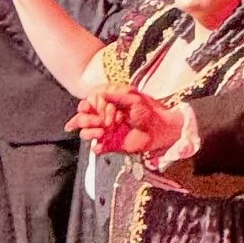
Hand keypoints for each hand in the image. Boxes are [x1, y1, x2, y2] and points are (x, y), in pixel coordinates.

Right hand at [66, 85, 183, 155]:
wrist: (160, 130)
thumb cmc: (149, 111)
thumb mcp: (134, 98)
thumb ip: (117, 96)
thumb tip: (100, 94)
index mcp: (108, 103)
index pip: (88, 103)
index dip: (90, 105)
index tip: (97, 107)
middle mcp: (104, 116)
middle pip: (83, 117)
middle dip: (87, 119)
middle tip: (101, 121)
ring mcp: (106, 131)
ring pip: (85, 132)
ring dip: (89, 132)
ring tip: (102, 132)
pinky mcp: (110, 144)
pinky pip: (96, 148)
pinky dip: (96, 147)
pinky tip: (101, 145)